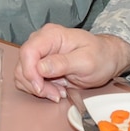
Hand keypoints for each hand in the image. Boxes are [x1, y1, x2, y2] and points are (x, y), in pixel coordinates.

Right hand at [15, 26, 129, 99]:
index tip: (41, 88)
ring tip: (58, 93)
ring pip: (22, 74)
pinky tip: (55, 90)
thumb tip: (40, 68)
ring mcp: (39, 53)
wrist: (107, 59)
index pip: (28, 51)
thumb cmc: (100, 57)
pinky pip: (28, 79)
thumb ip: (63, 63)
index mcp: (51, 35)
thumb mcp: (86, 61)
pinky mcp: (39, 65)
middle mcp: (41, 41)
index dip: (30, 72)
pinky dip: (39, 89)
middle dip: (36, 84)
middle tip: (56, 94)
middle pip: (23, 64)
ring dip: (38, 88)